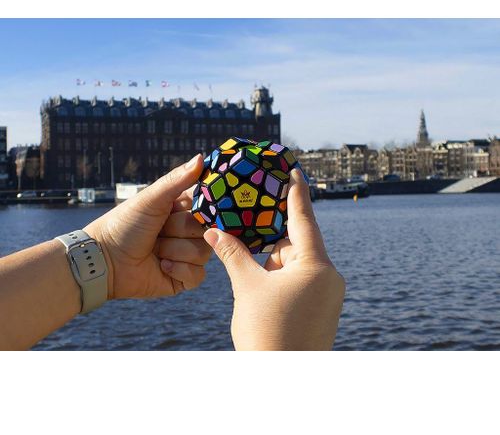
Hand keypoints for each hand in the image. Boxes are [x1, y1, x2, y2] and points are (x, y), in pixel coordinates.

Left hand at [85, 154, 211, 298]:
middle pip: (207, 229)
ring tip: (155, 249)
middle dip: (179, 230)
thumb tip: (201, 157)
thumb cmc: (124, 224)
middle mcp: (188, 231)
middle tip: (159, 230)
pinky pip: (198, 275)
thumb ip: (177, 179)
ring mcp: (187, 255)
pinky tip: (162, 265)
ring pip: (203, 252)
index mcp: (183, 209)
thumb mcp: (151, 198)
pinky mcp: (184, 278)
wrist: (104, 260)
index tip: (190, 207)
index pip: (210, 205)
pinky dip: (179, 270)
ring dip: (174, 250)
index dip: (204, 208)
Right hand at [204, 168, 344, 350]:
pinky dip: (279, 276)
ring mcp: (326, 295)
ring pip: (295, 264)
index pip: (304, 219)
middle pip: (295, 244)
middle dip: (269, 239)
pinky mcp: (320, 308)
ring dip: (271, 262)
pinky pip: (299, 281)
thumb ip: (232, 254)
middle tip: (247, 223)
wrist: (282, 383)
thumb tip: (213, 230)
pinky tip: (260, 283)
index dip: (296, 193)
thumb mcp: (247, 288)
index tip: (294, 171)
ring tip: (250, 267)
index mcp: (316, 266)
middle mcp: (328, 277)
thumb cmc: (266, 334)